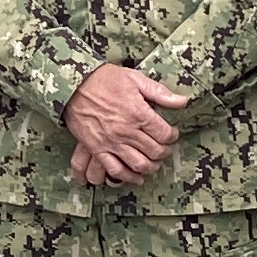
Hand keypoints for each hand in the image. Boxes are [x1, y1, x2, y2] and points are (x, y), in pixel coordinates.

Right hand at [65, 64, 180, 189]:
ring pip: (139, 164)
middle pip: (155, 151)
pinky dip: (128, 177)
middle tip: (165, 148)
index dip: (172, 136)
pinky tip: (136, 177)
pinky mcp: (98, 149)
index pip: (165, 134)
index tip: (171, 134)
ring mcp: (112, 142)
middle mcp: (127, 130)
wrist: (74, 85)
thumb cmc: (104, 79)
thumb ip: (160, 92)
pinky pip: (115, 170)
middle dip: (164, 152)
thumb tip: (183, 101)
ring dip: (151, 167)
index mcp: (138, 113)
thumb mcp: (135, 79)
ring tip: (154, 162)